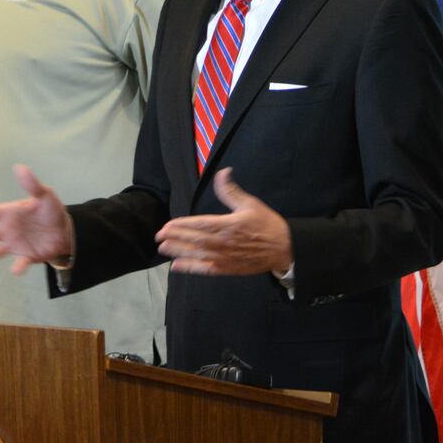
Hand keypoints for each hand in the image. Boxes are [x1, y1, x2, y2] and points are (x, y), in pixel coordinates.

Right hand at [0, 164, 73, 274]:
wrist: (65, 231)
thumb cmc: (51, 211)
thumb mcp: (44, 195)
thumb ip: (32, 184)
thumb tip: (20, 167)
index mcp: (9, 213)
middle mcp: (8, 230)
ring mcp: (15, 244)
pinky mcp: (26, 256)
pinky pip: (20, 263)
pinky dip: (17, 267)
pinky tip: (14, 270)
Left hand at [154, 169, 292, 275]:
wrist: (284, 248)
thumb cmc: (266, 224)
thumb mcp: (250, 204)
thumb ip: (231, 190)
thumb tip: (222, 172)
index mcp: (228, 225)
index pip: (200, 225)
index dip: (182, 226)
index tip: (167, 225)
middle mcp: (224, 242)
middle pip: (194, 240)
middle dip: (175, 238)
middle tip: (158, 236)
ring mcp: (225, 257)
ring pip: (197, 255)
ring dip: (178, 252)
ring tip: (162, 248)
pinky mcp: (227, 269)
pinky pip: (205, 269)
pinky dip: (190, 268)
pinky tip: (176, 266)